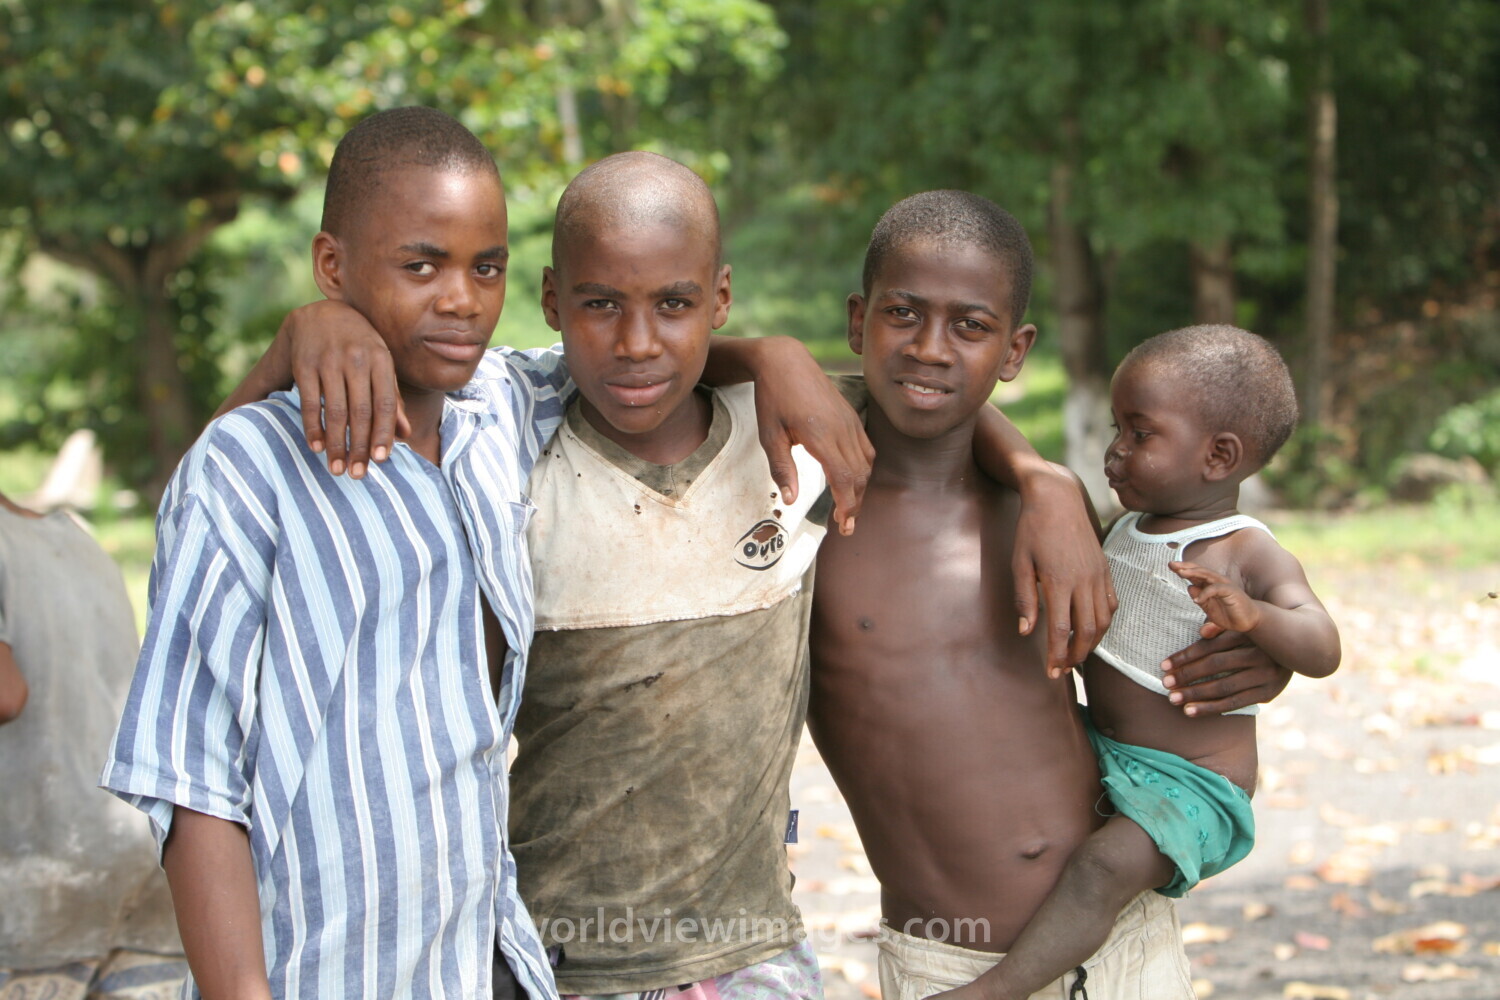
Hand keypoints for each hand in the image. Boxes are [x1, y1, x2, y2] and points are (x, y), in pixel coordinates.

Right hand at [282, 300, 407, 477]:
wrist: (322, 314)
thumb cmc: (360, 347)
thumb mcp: (381, 366)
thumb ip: (392, 399)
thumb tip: (406, 435)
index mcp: (381, 360)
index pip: (385, 404)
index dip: (384, 433)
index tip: (381, 460)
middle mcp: (357, 359)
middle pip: (361, 412)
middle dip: (360, 446)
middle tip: (358, 474)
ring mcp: (329, 360)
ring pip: (335, 410)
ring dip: (336, 443)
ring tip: (337, 468)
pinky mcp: (304, 363)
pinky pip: (309, 402)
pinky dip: (312, 427)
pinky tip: (316, 447)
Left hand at [749, 340, 872, 534]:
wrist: (786, 361)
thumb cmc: (773, 397)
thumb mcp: (769, 435)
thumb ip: (782, 468)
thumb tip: (791, 500)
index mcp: (820, 435)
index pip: (843, 477)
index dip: (846, 504)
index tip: (843, 524)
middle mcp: (841, 429)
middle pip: (859, 475)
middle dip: (855, 504)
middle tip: (846, 526)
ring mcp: (849, 421)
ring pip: (866, 463)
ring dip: (860, 488)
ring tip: (849, 508)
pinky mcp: (851, 417)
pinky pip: (866, 448)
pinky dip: (864, 469)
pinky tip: (854, 480)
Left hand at [1012, 469, 1114, 676]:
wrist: (1057, 498)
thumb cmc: (1032, 529)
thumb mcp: (1019, 562)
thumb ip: (1024, 598)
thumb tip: (1026, 632)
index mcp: (1059, 581)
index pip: (1061, 630)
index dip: (1057, 655)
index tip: (1052, 673)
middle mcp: (1083, 580)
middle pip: (1087, 631)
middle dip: (1076, 656)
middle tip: (1063, 669)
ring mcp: (1098, 574)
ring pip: (1104, 620)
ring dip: (1092, 643)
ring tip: (1077, 654)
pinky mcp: (1105, 568)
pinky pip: (1112, 603)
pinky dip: (1105, 622)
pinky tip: (1092, 629)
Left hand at [1161, 631, 1291, 715]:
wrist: (1298, 647)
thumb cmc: (1256, 634)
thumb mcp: (1242, 625)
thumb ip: (1221, 626)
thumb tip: (1203, 631)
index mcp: (1249, 635)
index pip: (1210, 646)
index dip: (1185, 656)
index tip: (1164, 665)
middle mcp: (1260, 655)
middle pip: (1216, 666)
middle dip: (1187, 676)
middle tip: (1165, 684)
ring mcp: (1266, 676)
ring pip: (1224, 687)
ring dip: (1196, 694)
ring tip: (1173, 700)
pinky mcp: (1268, 693)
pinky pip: (1235, 703)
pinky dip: (1212, 708)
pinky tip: (1190, 712)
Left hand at [1170, 561, 1260, 636]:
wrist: (1249, 621)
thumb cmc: (1229, 614)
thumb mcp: (1210, 609)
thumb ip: (1201, 600)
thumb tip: (1190, 588)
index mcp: (1210, 584)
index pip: (1195, 574)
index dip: (1183, 569)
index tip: (1170, 565)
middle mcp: (1217, 581)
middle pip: (1199, 571)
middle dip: (1185, 567)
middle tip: (1171, 564)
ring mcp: (1224, 585)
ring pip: (1207, 575)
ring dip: (1193, 574)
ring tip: (1180, 573)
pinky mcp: (1231, 591)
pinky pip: (1216, 589)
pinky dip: (1206, 593)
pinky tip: (1196, 600)